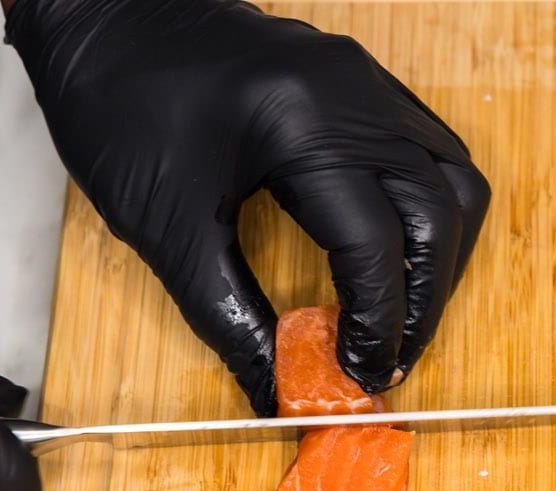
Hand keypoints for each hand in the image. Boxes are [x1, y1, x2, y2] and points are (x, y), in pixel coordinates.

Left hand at [7, 0, 490, 413]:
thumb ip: (232, 319)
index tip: (363, 374)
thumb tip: (276, 389)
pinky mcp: (364, 81)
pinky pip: (433, 151)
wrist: (102, 20)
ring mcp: (367, 80)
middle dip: (426, 299)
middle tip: (393, 357)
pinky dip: (429, 214)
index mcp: (300, 124)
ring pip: (454, 180)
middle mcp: (352, 94)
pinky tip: (396, 255)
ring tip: (404, 313)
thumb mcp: (168, 231)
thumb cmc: (117, 111)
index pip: (375, 241)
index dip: (380, 321)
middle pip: (440, 212)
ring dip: (440, 258)